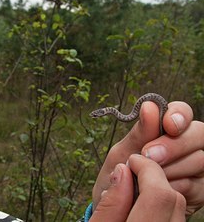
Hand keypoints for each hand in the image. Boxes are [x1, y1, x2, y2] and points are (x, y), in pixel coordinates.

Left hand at [92, 101, 203, 215]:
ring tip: (146, 176)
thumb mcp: (122, 152)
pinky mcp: (199, 190)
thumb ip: (139, 132)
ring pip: (200, 159)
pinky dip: (176, 187)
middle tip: (150, 155)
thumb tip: (149, 106)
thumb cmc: (118, 173)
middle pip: (198, 133)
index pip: (182, 112)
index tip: (169, 125)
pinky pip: (197, 186)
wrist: (116, 205)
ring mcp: (195, 168)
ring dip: (172, 168)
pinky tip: (158, 189)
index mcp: (165, 129)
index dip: (179, 115)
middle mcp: (186, 145)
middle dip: (174, 145)